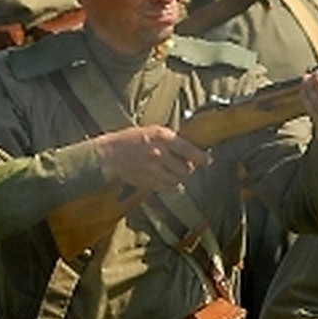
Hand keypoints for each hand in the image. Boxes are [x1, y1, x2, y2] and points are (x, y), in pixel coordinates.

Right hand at [91, 124, 211, 192]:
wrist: (109, 154)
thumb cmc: (130, 139)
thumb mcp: (152, 131)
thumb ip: (170, 140)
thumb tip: (191, 148)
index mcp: (161, 137)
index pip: (189, 150)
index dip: (201, 158)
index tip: (207, 160)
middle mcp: (159, 154)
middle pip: (186, 169)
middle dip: (188, 168)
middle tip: (185, 165)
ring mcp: (153, 170)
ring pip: (177, 180)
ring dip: (179, 177)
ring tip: (172, 171)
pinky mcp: (148, 181)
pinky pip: (167, 187)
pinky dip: (169, 184)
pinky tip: (163, 177)